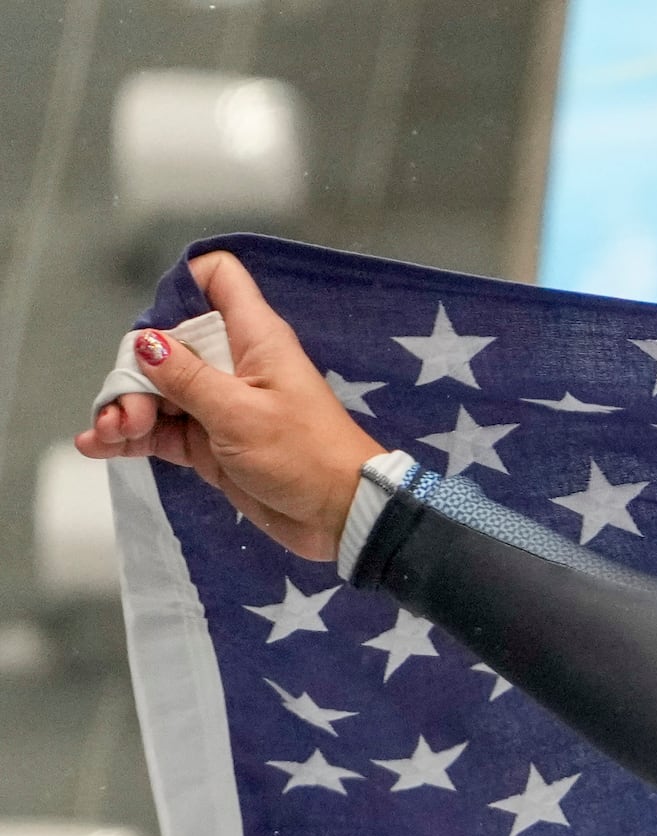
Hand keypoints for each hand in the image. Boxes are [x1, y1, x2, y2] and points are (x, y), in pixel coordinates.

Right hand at [75, 250, 381, 560]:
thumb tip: (145, 341)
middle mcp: (233, 363)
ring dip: (126, 407)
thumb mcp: (239, 413)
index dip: (181, 284)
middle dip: (136, 371)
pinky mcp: (211, 443)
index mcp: (253, 338)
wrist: (342, 518)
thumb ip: (187, 378)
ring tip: (109, 434)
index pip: (217, 280)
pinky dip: (132, 436)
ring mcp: (219, 404)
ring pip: (158, 390)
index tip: (155, 319)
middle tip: (128, 413)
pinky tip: (98, 445)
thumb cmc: (303, 455)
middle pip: (168, 343)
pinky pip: (163, 430)